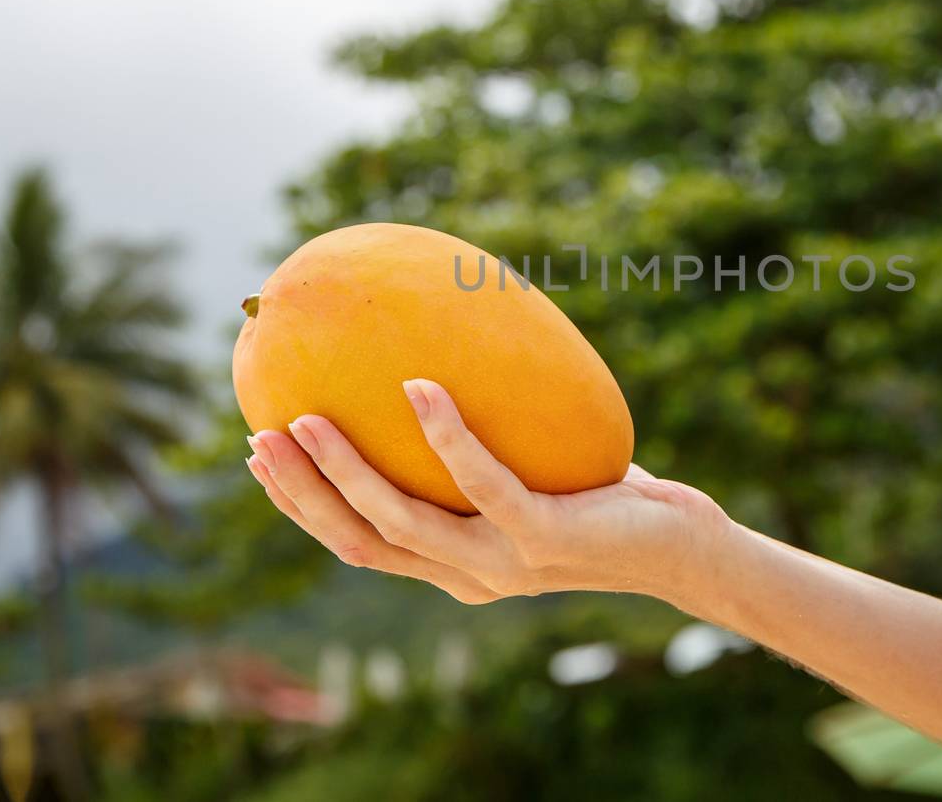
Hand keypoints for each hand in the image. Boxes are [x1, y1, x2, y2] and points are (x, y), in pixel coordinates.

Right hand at [244, 378, 727, 604]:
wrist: (683, 550)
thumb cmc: (607, 502)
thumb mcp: (531, 477)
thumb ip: (482, 450)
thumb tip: (433, 365)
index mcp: (455, 567)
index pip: (360, 545)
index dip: (304, 508)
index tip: (259, 459)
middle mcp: (469, 576)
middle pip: (361, 540)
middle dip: (302, 494)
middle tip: (258, 438)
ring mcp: (502, 564)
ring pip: (402, 520)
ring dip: (347, 469)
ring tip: (309, 416)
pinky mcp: (542, 539)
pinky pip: (483, 482)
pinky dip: (446, 435)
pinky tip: (420, 387)